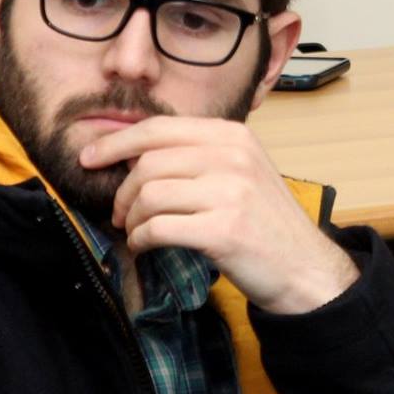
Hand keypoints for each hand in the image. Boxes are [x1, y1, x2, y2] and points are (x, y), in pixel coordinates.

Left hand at [82, 116, 357, 314]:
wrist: (302, 266)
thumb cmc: (264, 222)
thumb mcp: (242, 171)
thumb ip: (199, 156)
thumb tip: (133, 155)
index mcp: (234, 136)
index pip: (159, 128)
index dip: (117, 143)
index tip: (90, 159)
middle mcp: (233, 156)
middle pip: (148, 163)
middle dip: (122, 192)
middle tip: (120, 213)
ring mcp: (230, 192)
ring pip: (149, 195)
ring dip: (130, 219)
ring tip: (137, 232)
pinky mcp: (222, 230)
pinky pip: (158, 228)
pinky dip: (141, 240)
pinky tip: (146, 246)